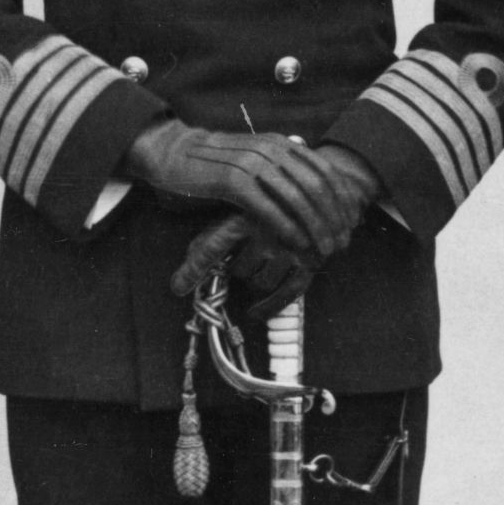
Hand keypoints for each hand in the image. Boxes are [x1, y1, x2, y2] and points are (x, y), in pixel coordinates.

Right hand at [127, 122, 371, 259]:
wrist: (174, 151)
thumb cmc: (218, 161)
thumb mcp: (257, 158)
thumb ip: (284, 169)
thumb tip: (316, 193)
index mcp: (282, 143)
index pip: (325, 171)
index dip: (342, 199)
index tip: (351, 224)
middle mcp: (271, 149)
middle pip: (317, 186)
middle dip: (334, 218)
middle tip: (341, 244)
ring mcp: (252, 164)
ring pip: (297, 198)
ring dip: (315, 227)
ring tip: (324, 249)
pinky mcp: (232, 181)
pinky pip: (268, 207)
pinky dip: (286, 227)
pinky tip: (297, 243)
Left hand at [167, 211, 312, 309]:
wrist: (324, 191)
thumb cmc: (277, 200)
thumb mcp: (245, 206)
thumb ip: (218, 232)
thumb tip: (191, 257)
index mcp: (248, 214)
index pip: (213, 247)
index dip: (194, 269)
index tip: (178, 286)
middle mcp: (268, 233)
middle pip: (239, 269)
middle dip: (238, 267)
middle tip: (245, 256)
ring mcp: (292, 250)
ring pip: (261, 283)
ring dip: (256, 280)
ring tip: (262, 265)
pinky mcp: (311, 262)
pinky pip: (286, 295)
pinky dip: (269, 307)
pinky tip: (256, 313)